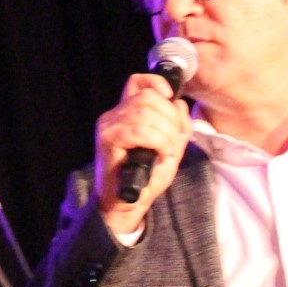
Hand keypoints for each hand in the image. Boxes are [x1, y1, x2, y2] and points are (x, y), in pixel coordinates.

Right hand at [94, 73, 191, 237]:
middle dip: (170, 117)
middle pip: (148, 97)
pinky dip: (157, 141)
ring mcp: (108, 127)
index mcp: (126, 113)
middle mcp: (114, 115)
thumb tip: (180, 103)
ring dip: (165, 132)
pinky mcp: (107, 140)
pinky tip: (160, 153)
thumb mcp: (171, 148)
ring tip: (168, 149)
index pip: (137, 82)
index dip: (155, 82)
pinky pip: (139, 130)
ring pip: (144, 113)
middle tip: (174, 140)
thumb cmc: (146, 177)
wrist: (126, 204)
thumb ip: (178, 126)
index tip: (170, 96)